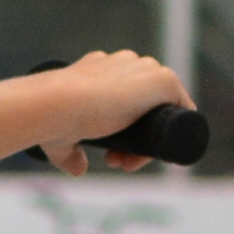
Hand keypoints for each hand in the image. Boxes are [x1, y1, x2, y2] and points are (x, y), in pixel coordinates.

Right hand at [32, 48, 190, 175]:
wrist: (58, 104)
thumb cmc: (52, 119)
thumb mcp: (59, 140)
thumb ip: (70, 154)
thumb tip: (79, 170)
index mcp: (101, 69)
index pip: (124, 98)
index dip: (120, 130)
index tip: (108, 153)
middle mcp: (125, 64)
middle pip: (144, 105)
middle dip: (134, 137)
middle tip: (116, 162)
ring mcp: (146, 70)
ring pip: (160, 109)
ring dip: (149, 138)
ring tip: (128, 163)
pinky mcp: (163, 80)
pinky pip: (181, 107)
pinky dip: (176, 129)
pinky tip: (160, 150)